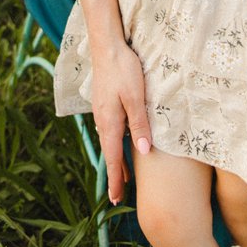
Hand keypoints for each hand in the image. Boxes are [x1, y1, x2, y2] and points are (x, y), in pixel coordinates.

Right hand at [89, 39, 152, 204]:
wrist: (107, 46)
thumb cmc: (124, 70)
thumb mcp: (136, 97)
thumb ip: (140, 124)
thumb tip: (143, 152)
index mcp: (110, 122)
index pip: (113, 159)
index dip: (116, 179)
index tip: (116, 199)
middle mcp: (103, 120)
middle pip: (110, 154)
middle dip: (115, 175)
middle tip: (118, 196)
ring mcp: (102, 111)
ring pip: (110, 142)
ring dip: (117, 160)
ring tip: (124, 177)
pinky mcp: (105, 103)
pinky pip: (111, 130)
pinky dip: (116, 144)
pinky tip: (121, 143)